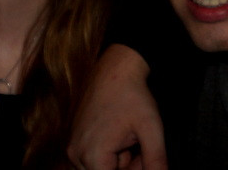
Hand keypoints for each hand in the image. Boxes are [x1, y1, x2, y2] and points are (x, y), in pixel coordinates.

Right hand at [67, 44, 166, 169]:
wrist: (115, 68)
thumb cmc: (133, 96)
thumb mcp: (150, 128)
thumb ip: (155, 159)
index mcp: (93, 155)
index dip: (132, 169)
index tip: (142, 155)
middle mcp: (76, 154)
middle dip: (126, 166)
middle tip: (139, 144)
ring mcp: (72, 146)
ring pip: (99, 166)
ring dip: (116, 160)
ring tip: (130, 137)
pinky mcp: (74, 138)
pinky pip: (92, 156)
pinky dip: (107, 151)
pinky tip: (118, 133)